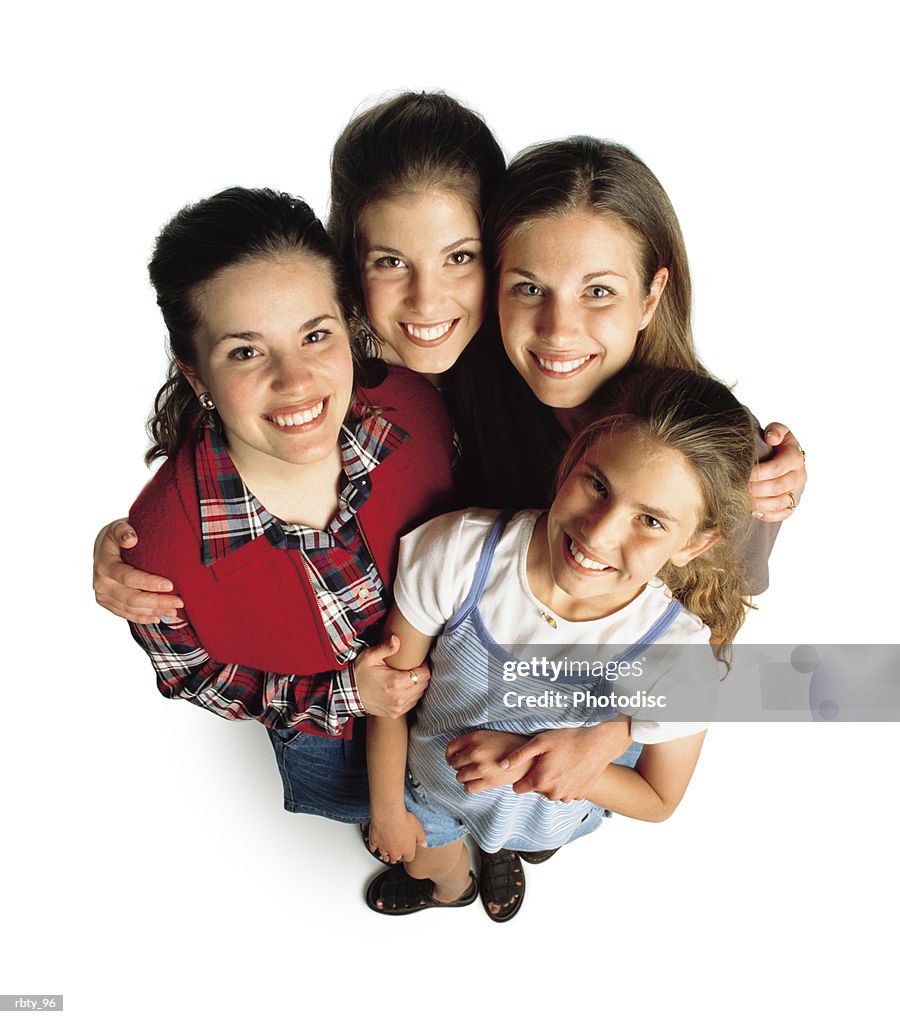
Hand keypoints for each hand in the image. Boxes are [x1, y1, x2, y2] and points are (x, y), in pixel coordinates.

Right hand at [93, 519, 182, 623]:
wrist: (103, 547)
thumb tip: (131, 539)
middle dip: (158, 601)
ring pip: (130, 610)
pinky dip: (143, 618)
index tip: (170, 585)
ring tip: (174, 611)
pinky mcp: (106, 603)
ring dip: (154, 611)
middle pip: (132, 599)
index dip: (150, 584)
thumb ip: (123, 531)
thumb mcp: (118, 527)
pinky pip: (125, 614)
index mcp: (104, 564)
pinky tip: (158, 617)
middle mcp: (101, 583)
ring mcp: (103, 595)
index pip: (129, 578)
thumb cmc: (116, 536)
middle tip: (180, 601)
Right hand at [354, 635, 429, 717]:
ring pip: (419, 695)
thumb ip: (385, 648)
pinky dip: (412, 696)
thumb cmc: (359, 674)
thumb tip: (397, 639)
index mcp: (395, 682)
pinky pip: (412, 704)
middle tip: (413, 667)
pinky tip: (404, 688)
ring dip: (417, 686)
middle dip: (421, 675)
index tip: (418, 662)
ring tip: (408, 677)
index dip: (424, 666)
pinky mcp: (395, 713)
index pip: (424, 675)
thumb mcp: (369, 657)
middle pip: (424, 685)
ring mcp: (398, 708)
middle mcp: (399, 698)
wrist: (348, 694)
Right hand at [367, 809, 426, 863]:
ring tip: (388, 847)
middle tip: (398, 848)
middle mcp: (395, 852)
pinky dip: (375, 847)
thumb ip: (421, 838)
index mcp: (407, 850)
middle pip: (396, 858)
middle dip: (397, 854)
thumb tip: (424, 844)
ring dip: (387, 852)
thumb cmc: (404, 820)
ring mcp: (384, 848)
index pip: (409, 858)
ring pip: (385, 854)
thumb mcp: (419, 829)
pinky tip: (376, 844)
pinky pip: (373, 848)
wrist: (389, 815)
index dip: (408, 853)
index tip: (408, 849)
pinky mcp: (374, 842)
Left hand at [445, 730, 535, 792]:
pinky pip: (468, 788)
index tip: (453, 759)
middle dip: (458, 766)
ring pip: (459, 777)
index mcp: (474, 737)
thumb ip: (471, 742)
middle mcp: (476, 751)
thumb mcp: (488, 735)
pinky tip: (476, 782)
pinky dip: (469, 786)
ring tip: (472, 774)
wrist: (528, 756)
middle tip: (466, 767)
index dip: (449, 755)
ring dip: (464, 777)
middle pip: (454, 763)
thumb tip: (453, 756)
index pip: (450, 748)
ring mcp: (481, 767)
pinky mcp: (488, 781)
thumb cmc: (508, 745)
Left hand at [507, 720, 632, 802]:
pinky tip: (571, 768)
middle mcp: (554, 793)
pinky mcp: (580, 794)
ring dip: (553, 782)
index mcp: (540, 781)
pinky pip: (567, 793)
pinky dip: (567, 783)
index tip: (528, 766)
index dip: (520, 776)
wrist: (598, 743)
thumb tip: (500, 766)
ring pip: (552, 792)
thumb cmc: (568, 739)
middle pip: (536, 790)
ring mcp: (568, 796)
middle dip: (538, 778)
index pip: (518, 789)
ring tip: (560, 763)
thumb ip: (518, 756)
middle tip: (547, 760)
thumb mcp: (539, 742)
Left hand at [749, 423, 806, 522]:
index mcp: (795, 457)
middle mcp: (799, 476)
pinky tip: (753, 511)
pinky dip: (767, 515)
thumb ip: (775, 430)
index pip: (776, 468)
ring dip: (758, 503)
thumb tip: (771, 437)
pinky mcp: (793, 504)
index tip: (742, 474)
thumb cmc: (776, 444)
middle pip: (776, 487)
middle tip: (737, 488)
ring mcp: (797, 491)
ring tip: (742, 499)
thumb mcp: (777, 431)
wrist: (785, 456)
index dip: (758, 473)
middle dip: (754, 489)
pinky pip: (783, 514)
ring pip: (779, 503)